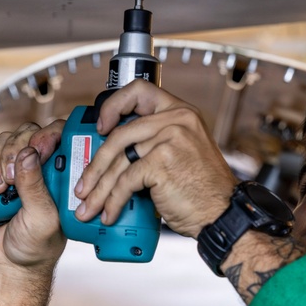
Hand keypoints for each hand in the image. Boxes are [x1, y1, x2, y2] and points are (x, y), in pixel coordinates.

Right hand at [0, 121, 66, 277]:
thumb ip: (35, 188)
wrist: (8, 264)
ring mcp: (15, 167)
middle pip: (27, 134)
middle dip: (14, 152)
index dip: (47, 135)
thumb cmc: (36, 244)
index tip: (36, 150)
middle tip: (9, 181)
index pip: (59, 136)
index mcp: (61, 174)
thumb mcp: (42, 219)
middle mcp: (40, 166)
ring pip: (4, 139)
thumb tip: (29, 154)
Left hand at [75, 80, 237, 238]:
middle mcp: (176, 120)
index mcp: (181, 112)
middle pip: (119, 135)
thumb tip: (113, 155)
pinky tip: (110, 214)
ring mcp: (169, 138)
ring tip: (89, 207)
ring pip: (119, 161)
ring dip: (100, 189)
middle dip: (95, 166)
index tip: (100, 128)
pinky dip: (114, 201)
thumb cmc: (202, 190)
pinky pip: (126, 181)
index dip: (113, 106)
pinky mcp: (161, 162)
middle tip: (83, 187)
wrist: (223, 214)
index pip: (139, 91)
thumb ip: (156, 142)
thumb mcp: (183, 152)